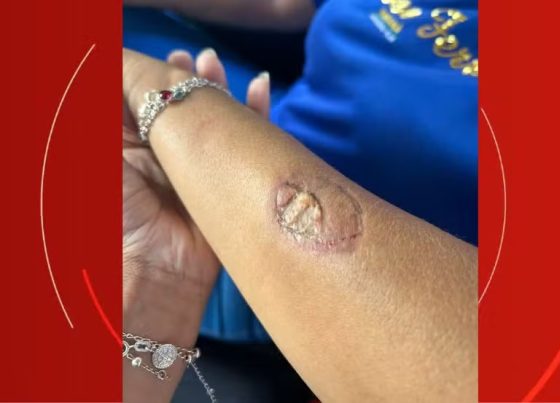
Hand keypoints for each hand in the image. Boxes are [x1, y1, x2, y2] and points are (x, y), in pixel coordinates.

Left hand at [123, 48, 269, 289]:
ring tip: (215, 66)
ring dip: (218, 91)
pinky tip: (259, 90)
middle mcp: (165, 157)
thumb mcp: (104, 161)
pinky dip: (256, 116)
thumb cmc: (118, 216)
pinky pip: (245, 143)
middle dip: (189, 82)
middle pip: (181, 109)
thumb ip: (112, 120)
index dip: (155, 80)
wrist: (153, 274)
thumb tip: (123, 81)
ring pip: (214, 121)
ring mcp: (199, 169)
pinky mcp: (228, 182)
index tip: (168, 62)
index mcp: (130, 150)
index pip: (145, 105)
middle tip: (198, 62)